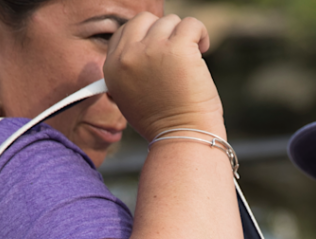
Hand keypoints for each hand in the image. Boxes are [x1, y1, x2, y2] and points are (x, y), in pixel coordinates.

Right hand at [103, 14, 224, 140]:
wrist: (183, 140)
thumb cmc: (164, 125)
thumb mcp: (131, 99)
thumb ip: (131, 70)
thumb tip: (146, 46)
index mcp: (112, 68)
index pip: (125, 31)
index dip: (146, 38)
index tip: (160, 51)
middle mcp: (128, 56)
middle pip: (145, 20)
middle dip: (163, 34)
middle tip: (177, 57)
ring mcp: (152, 49)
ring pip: (170, 22)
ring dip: (183, 39)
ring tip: (190, 64)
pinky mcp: (177, 48)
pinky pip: (191, 24)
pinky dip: (200, 35)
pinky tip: (203, 50)